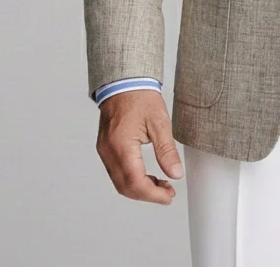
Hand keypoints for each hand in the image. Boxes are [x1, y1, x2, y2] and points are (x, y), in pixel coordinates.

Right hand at [96, 90, 182, 204]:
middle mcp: (108, 152)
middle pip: (125, 187)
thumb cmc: (141, 98)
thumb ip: (167, 151)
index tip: (169, 196)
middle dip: (147, 194)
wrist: (124, 83)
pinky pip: (117, 172)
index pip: (135, 182)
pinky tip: (148, 176)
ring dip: (140, 188)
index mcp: (121, 145)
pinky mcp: (105, 149)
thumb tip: (175, 174)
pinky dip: (132, 179)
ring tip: (161, 185)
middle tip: (168, 193)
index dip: (153, 194)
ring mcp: (104, 151)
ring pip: (119, 182)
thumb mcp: (159, 123)